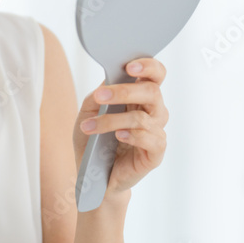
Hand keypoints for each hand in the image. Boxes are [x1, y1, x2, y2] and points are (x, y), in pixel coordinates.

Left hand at [73, 58, 167, 197]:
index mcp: (140, 97)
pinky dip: (132, 135)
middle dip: (124, 91)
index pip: (155, 74)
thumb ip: (98, 95)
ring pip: (143, 117)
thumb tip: (107, 81)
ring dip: (113, 120)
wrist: (93, 176)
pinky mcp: (155, 153)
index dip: (148, 66)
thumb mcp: (87, 113)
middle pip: (152, 91)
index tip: (129, 66)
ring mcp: (156, 132)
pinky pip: (151, 138)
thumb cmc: (93, 141)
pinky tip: (118, 136)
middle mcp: (153, 112)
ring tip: (90, 127)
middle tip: (101, 96)